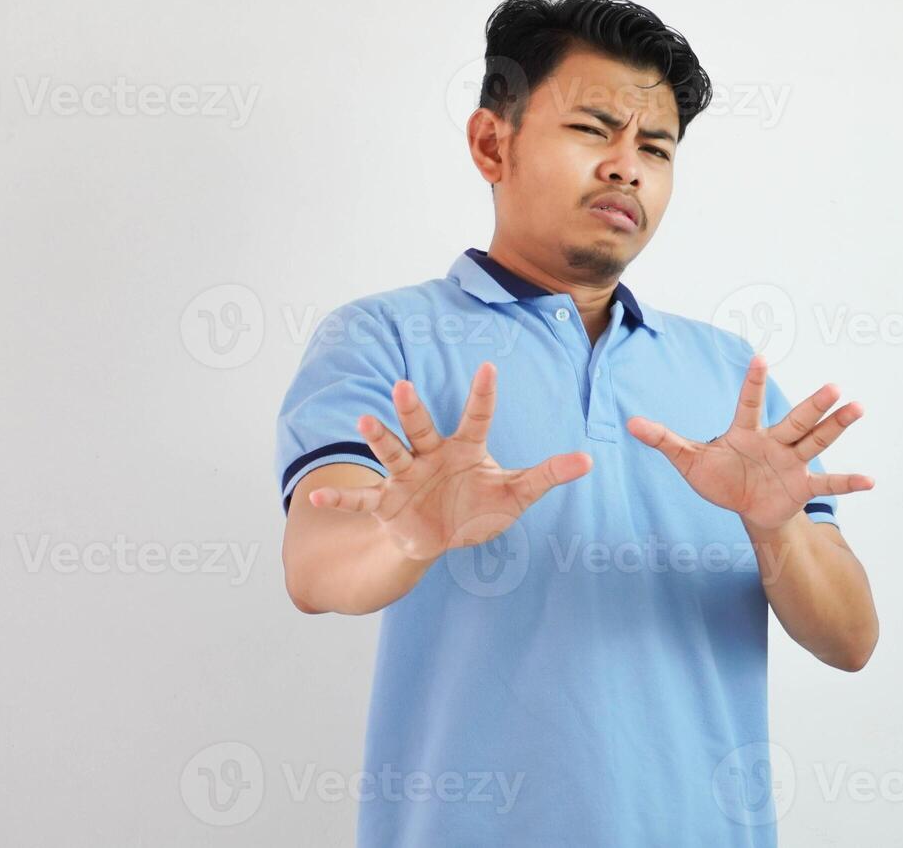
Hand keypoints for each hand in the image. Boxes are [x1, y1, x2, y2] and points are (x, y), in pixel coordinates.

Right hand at [306, 362, 591, 560]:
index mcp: (464, 449)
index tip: (490, 367)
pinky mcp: (388, 504)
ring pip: (392, 453)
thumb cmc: (477, 508)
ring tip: (365, 423)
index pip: (476, 417)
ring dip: (378, 440)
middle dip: (411, 408)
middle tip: (404, 385)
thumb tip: (588, 461)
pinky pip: (361, 502)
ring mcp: (406, 477)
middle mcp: (430, 456)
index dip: (483, 394)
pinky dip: (340, 503)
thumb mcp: (515, 495)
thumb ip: (547, 476)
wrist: (439, 536)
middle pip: (421, 427)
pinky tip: (314, 502)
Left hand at [626, 354, 872, 529]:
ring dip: (837, 426)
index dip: (754, 383)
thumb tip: (630, 424)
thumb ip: (664, 441)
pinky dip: (848, 481)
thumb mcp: (689, 461)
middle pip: (796, 419)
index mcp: (746, 432)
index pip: (750, 403)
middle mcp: (775, 441)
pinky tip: (871, 481)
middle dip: (815, 405)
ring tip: (857, 408)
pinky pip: (828, 483)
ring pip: (816, 440)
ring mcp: (792, 462)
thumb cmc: (719, 478)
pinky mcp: (802, 486)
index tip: (761, 358)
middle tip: (834, 387)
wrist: (745, 508)